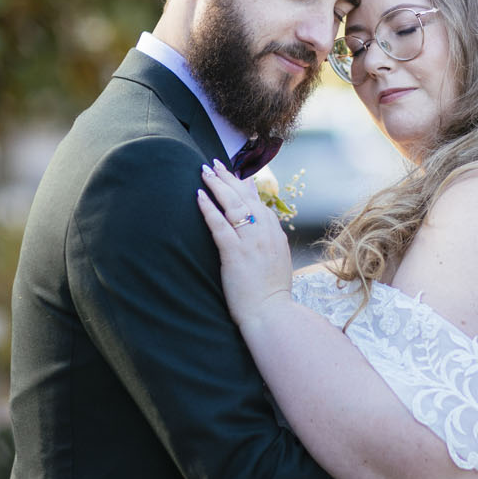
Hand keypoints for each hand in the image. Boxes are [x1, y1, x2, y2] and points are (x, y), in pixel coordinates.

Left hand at [196, 160, 294, 325]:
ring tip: (204, 171)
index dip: (245, 187)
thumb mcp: (278, 262)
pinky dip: (208, 208)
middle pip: (245, 198)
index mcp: (275, 235)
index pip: (259, 203)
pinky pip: (219, 225)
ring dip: (217, 185)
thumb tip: (266, 231)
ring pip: (232, 205)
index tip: (235, 174)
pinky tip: (199, 196)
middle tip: (215, 164)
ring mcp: (251, 242)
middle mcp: (265, 233)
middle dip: (229, 178)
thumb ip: (271, 243)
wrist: (271, 314)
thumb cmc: (272, 294)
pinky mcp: (235, 253)